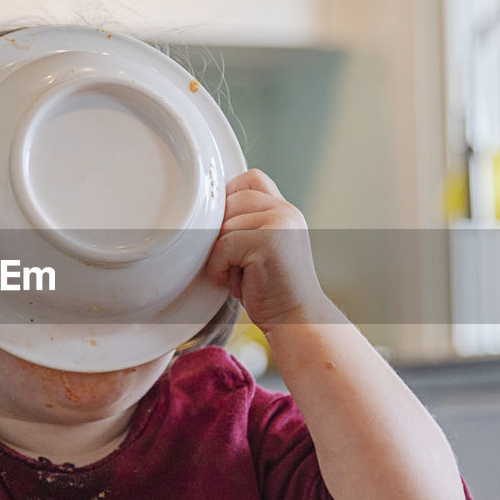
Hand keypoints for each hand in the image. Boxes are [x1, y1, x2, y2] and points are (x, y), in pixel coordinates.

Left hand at [205, 169, 329, 331]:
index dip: (231, 200)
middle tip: (237, 263)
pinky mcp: (269, 242)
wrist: (295, 320)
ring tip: (242, 275)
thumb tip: (204, 210)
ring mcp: (280, 224)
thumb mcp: (259, 248)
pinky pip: (224, 246)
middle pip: (230, 201)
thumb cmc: (270, 290)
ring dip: (222, 255)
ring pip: (223, 225)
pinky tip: (236, 284)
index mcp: (284, 210)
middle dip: (223, 234)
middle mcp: (285, 211)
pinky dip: (221, 268)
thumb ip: (245, 224)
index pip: (251, 179)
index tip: (229, 232)